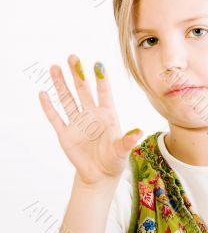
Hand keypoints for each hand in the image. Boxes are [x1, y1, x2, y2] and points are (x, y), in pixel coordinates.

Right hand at [38, 55, 142, 185]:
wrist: (100, 175)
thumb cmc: (114, 160)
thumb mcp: (122, 151)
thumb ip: (127, 141)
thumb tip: (138, 132)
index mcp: (107, 115)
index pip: (104, 93)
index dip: (101, 80)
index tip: (98, 64)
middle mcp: (91, 115)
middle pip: (83, 91)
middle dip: (78, 75)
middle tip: (72, 57)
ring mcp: (77, 123)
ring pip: (67, 100)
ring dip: (61, 84)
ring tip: (55, 67)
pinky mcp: (65, 134)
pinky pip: (56, 118)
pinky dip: (49, 107)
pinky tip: (43, 93)